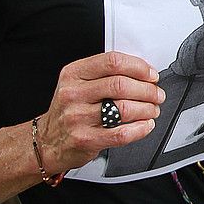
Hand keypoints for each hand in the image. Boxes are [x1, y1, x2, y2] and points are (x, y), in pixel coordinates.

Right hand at [38, 52, 163, 173]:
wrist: (47, 141)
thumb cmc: (69, 110)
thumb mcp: (77, 84)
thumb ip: (105, 74)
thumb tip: (143, 72)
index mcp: (74, 74)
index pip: (112, 62)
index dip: (138, 67)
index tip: (151, 75)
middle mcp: (73, 94)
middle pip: (121, 85)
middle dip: (147, 90)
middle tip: (157, 95)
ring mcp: (77, 117)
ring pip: (124, 108)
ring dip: (147, 109)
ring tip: (152, 110)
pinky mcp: (85, 140)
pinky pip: (121, 133)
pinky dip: (140, 129)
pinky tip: (145, 125)